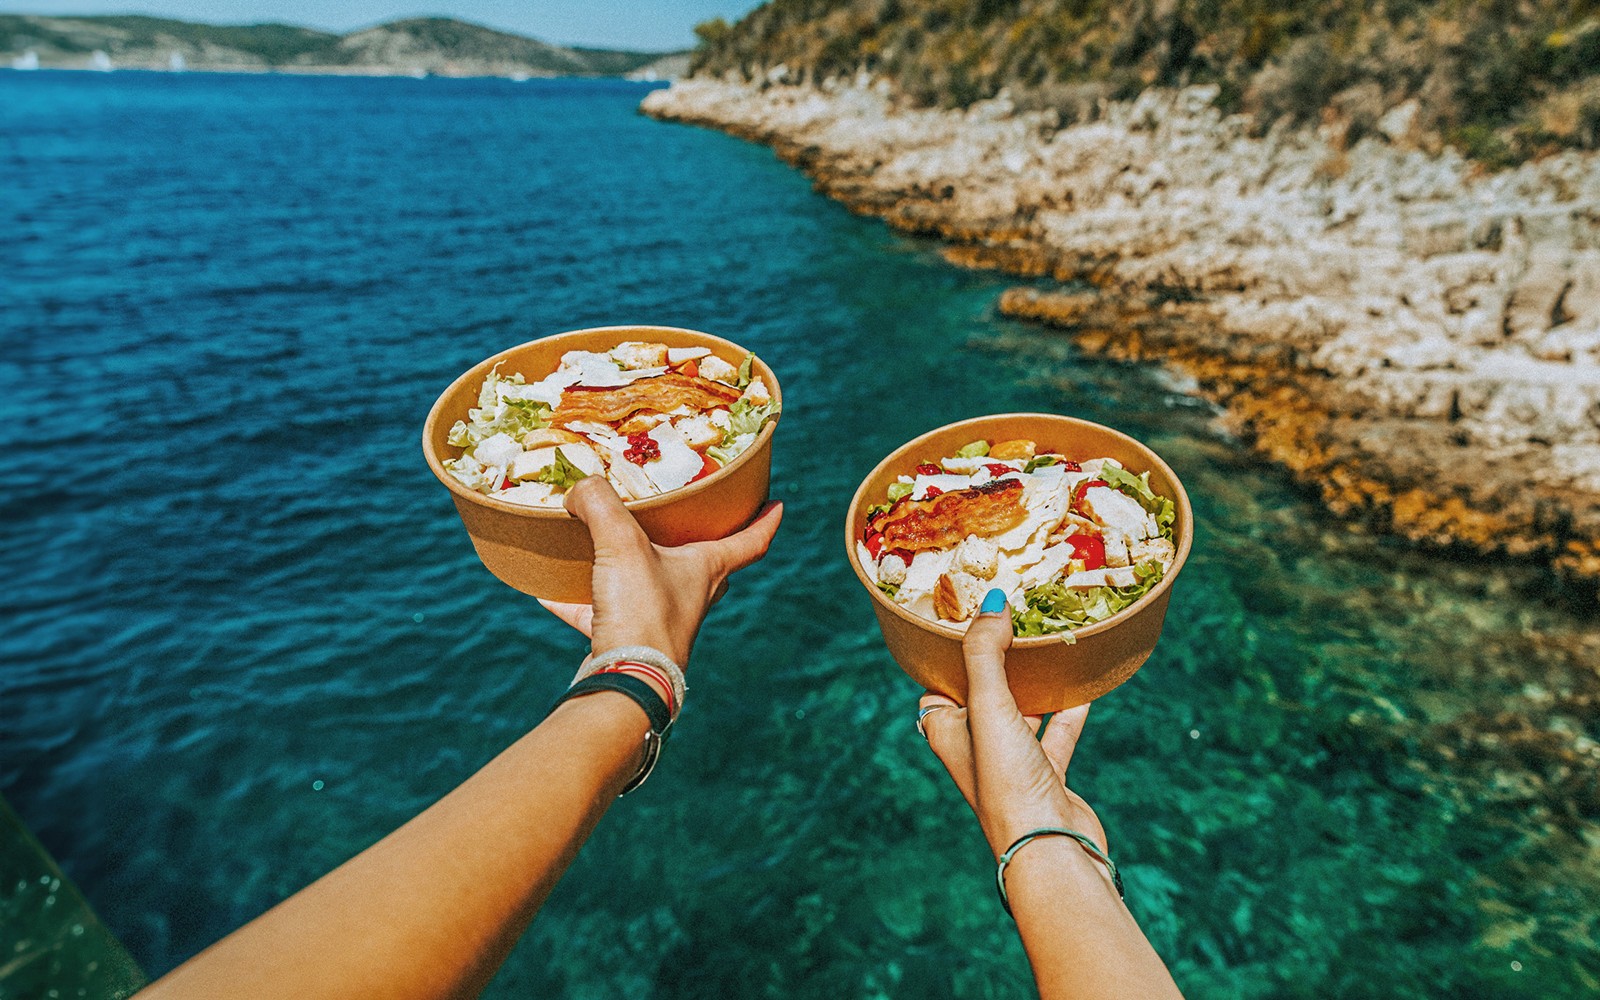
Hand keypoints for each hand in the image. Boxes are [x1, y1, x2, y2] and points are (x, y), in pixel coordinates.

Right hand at [537, 476, 782, 666]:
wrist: (623, 683)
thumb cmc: (642, 614)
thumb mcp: (623, 544)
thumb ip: (601, 503)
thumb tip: (581, 488)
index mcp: (706, 569)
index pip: (751, 541)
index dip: (766, 520)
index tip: (778, 503)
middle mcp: (690, 596)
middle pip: (706, 565)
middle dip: (702, 541)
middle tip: (692, 517)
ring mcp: (658, 621)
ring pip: (650, 587)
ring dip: (632, 568)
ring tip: (608, 544)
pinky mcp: (625, 641)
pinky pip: (598, 614)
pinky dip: (575, 602)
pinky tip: (547, 590)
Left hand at [918, 592, 1105, 857]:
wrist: (1051, 849)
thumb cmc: (1007, 781)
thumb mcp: (988, 706)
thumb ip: (985, 652)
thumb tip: (991, 601)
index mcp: (946, 731)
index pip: (939, 682)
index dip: (949, 651)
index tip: (967, 614)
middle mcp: (974, 747)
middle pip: (982, 692)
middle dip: (996, 658)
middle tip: (1013, 618)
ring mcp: (1011, 763)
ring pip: (1020, 709)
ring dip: (1033, 680)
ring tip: (1047, 643)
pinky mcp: (1046, 775)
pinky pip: (1056, 731)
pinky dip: (1069, 709)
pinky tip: (1086, 685)